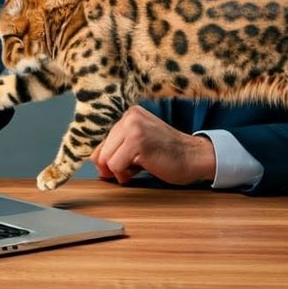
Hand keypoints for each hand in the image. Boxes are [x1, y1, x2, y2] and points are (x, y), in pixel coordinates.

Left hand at [92, 108, 215, 187]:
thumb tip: (93, 161)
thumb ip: (118, 148)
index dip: (109, 159)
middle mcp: (129, 117)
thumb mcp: (139, 145)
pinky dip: (125, 174)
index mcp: (130, 114)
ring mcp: (133, 127)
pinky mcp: (137, 141)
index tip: (122, 166)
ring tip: (138, 168)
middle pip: (102, 151)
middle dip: (113, 166)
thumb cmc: (168, 154)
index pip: (104, 141)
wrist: (194, 156)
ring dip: (119, 171)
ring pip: (106, 159)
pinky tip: (142, 169)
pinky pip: (115, 165)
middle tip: (132, 169)